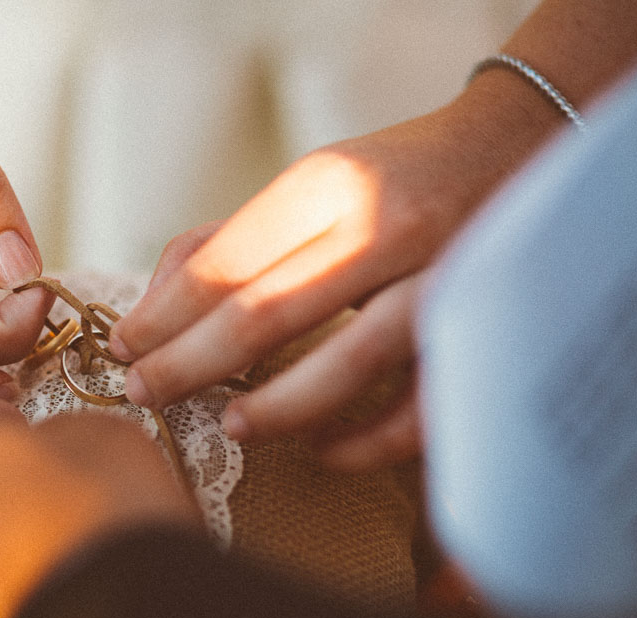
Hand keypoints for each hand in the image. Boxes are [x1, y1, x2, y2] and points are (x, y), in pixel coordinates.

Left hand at [109, 89, 558, 471]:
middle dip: (189, 364)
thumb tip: (152, 309)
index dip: (161, 316)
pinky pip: (422, 405)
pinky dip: (368, 440)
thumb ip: (232, 243)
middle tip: (144, 394)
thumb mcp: (309, 186)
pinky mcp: (485, 329)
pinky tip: (323, 450)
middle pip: (265, 312)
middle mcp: (384, 227)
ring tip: (232, 428)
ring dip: (279, 406)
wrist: (514, 148)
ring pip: (348, 361)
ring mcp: (441, 279)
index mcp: (327, 186)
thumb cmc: (390, 178)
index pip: (223, 264)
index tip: (122, 349)